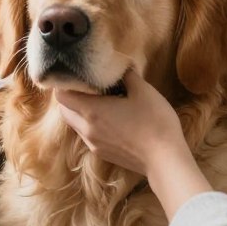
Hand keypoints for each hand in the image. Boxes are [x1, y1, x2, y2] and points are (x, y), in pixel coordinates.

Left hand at [55, 69, 188, 176]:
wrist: (165, 159)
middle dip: (70, 97)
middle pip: (64, 110)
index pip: (61, 96)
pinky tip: (108, 118)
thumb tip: (120, 65)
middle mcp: (86, 129)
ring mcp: (93, 144)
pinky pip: (87, 135)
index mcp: (91, 111)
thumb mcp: (143, 91)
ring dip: (79, 111)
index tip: (77, 75)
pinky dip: (89, 124)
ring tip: (98, 100)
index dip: (64, 83)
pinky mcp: (102, 153)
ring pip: (75, 124)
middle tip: (86, 86)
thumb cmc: (155, 122)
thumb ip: (127, 75)